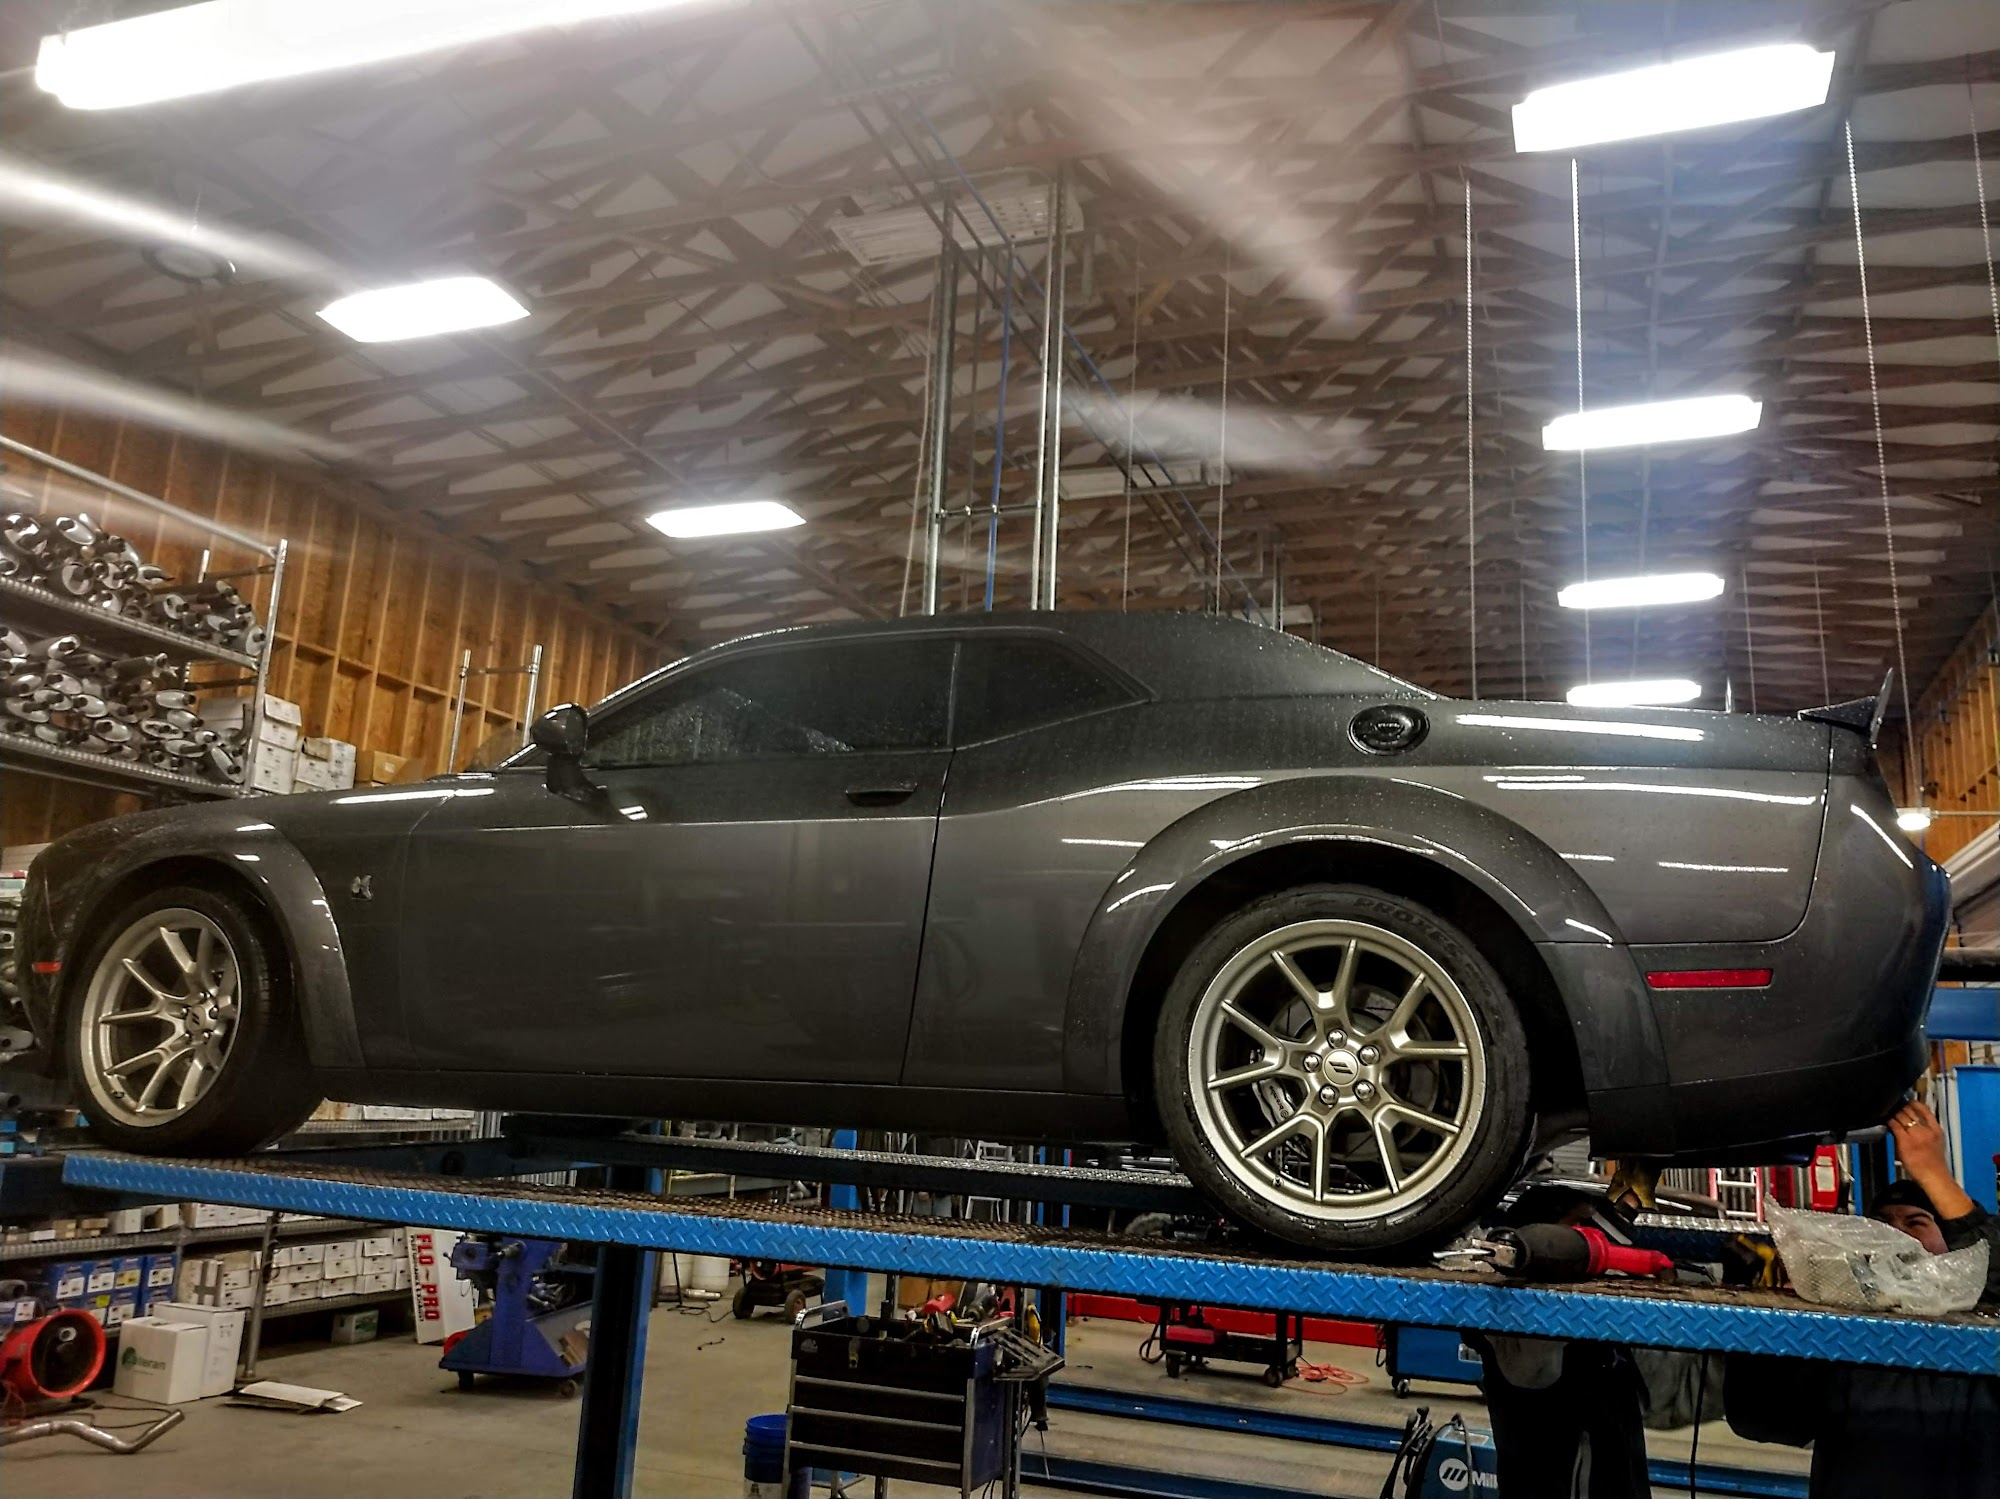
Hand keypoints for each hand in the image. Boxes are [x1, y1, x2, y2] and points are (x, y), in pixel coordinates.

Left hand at [1889, 1101, 1975, 1220]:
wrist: (1934, 1177)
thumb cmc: (1934, 1163)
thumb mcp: (1936, 1142)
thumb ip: (1925, 1130)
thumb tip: (1911, 1122)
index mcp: (1936, 1129)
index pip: (1924, 1109)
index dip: (1913, 1102)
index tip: (1906, 1100)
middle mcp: (1926, 1130)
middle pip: (1910, 1110)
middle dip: (1900, 1106)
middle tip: (1893, 1105)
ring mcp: (1916, 1135)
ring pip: (1901, 1116)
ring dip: (1894, 1112)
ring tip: (1888, 1111)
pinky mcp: (1905, 1141)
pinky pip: (1894, 1126)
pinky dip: (1889, 1121)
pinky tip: (1886, 1120)